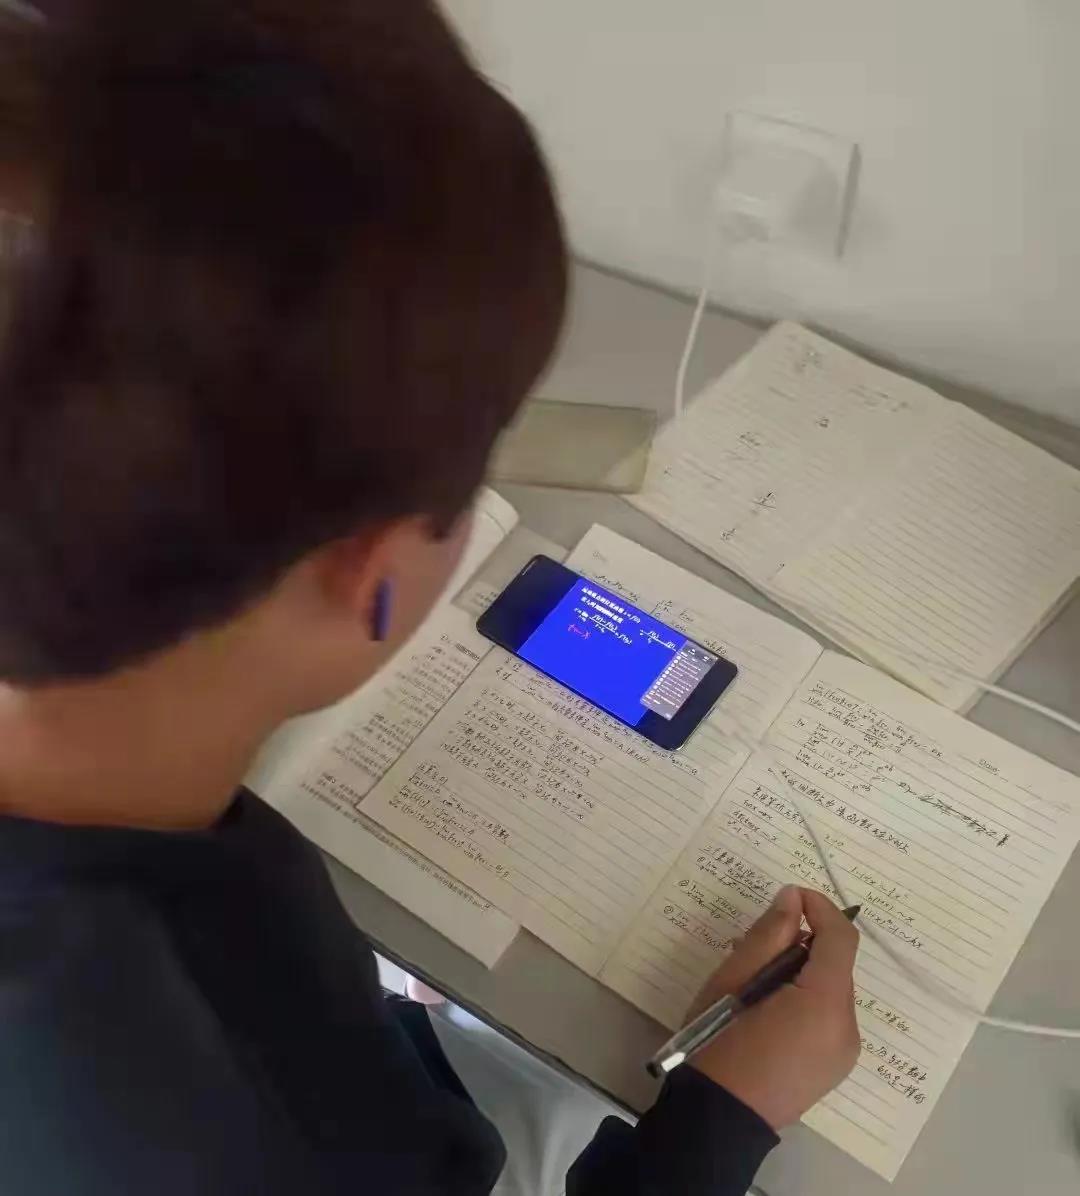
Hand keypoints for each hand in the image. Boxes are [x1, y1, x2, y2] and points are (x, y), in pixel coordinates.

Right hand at [689, 886, 859, 1129]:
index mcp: (825, 1006)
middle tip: (756, 945)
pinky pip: (828, 1016)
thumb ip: (768, 935)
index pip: (839, 937)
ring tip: (756, 981)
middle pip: (836, 965)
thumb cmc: (718, 1044)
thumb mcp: (732, 981)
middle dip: (804, 943)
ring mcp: (844, 1053)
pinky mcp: (834, 1067)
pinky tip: (768, 1008)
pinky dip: (805, 999)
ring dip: (803, 972)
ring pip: (832, 990)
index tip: (789, 895)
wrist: (717, 1121)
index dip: (819, 906)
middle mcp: (848, 1029)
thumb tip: (793, 898)